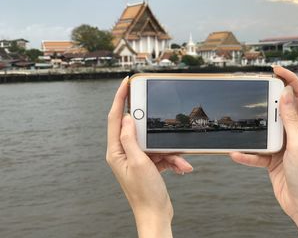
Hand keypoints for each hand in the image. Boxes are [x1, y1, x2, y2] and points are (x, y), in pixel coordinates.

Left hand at [106, 77, 192, 237]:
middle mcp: (124, 153)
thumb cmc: (145, 194)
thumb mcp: (139, 163)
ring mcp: (137, 158)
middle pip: (136, 127)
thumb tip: (128, 118)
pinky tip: (182, 168)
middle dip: (151, 124)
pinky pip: (162, 153)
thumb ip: (131, 139)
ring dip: (169, 150)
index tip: (126, 83)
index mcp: (116, 151)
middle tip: (158, 113)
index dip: (120, 98)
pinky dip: (173, 160)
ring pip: (153, 142)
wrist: (156, 214)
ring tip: (179, 162)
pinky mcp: (149, 163)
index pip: (115, 118)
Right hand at [230, 66, 297, 236]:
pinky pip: (257, 151)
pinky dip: (247, 153)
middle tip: (255, 92)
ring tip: (244, 123)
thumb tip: (287, 94)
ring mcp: (283, 145)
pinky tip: (237, 154)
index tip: (276, 70)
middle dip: (269, 100)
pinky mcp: (272, 158)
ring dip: (255, 128)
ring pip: (266, 129)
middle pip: (282, 109)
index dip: (291, 79)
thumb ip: (291, 120)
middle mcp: (296, 133)